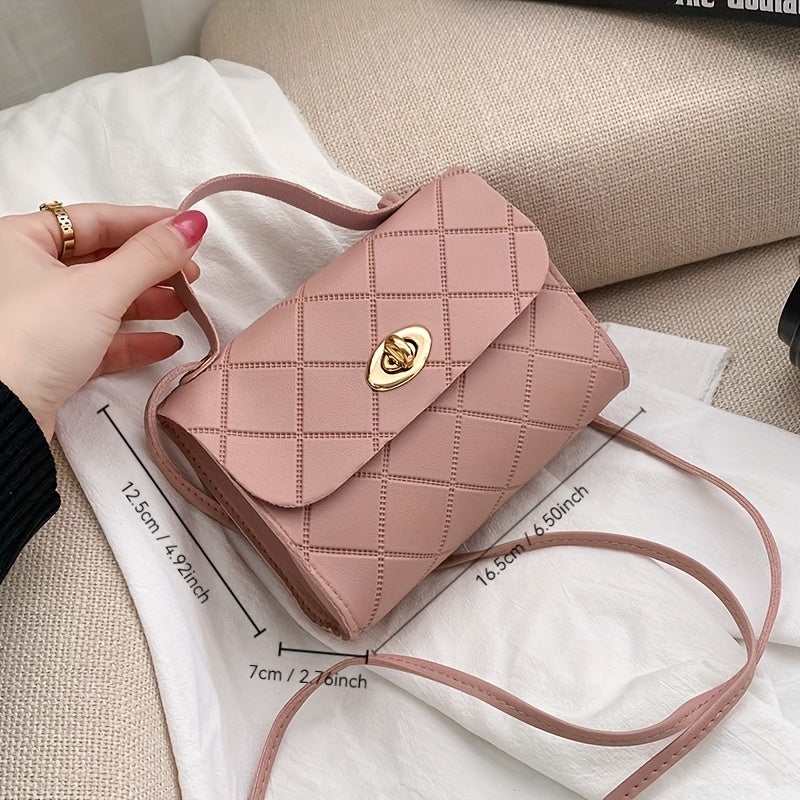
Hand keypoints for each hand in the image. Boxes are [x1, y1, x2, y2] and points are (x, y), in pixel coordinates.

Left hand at [0, 204, 207, 439]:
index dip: (146, 223)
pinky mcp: (50, 358)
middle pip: (102, 261)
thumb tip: (191, 224)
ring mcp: (38, 319)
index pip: (95, 220)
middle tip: (191, 274)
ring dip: (147, 304)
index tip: (187, 230)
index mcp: (21, 241)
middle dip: (151, 269)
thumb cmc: (32, 337)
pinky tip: (167, 343)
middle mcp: (26, 275)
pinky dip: (133, 340)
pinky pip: (99, 340)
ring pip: (103, 302)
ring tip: (184, 307)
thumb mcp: (99, 288)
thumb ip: (151, 255)